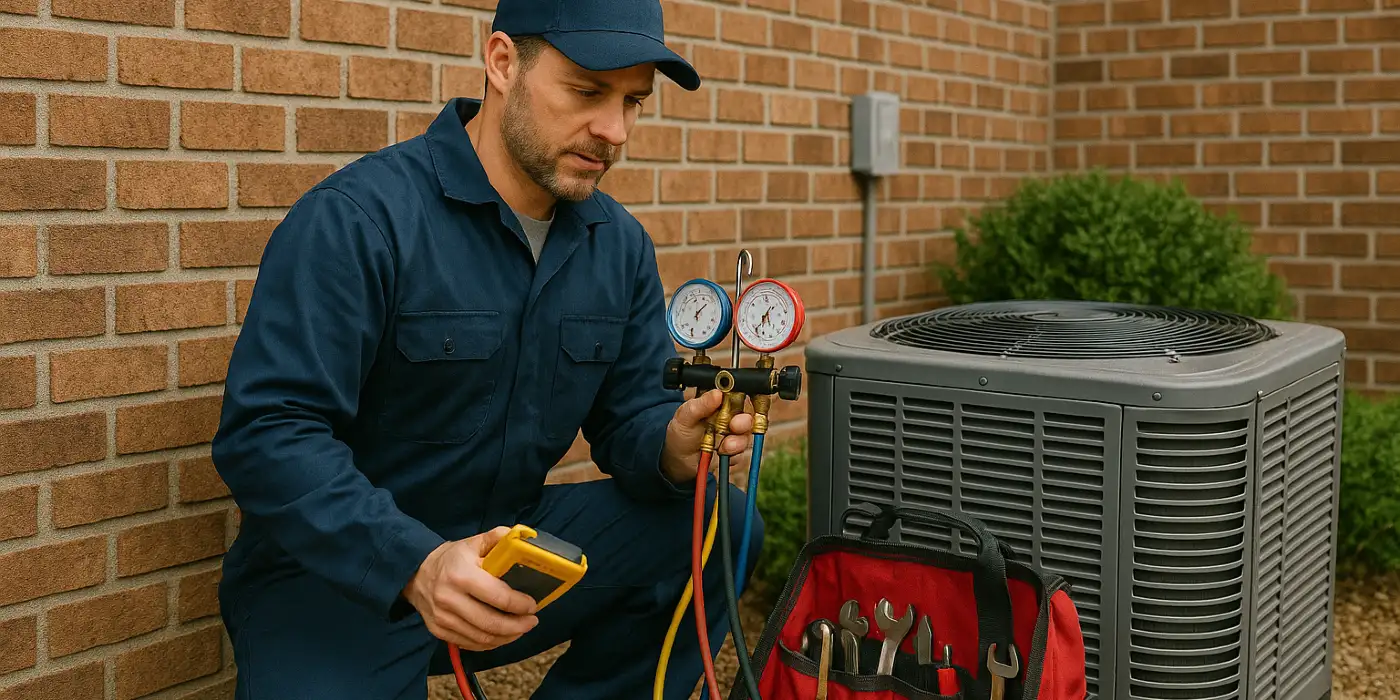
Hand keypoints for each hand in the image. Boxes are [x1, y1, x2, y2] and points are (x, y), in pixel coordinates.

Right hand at [402, 526, 539, 650]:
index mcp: (461, 575)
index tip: (533, 605)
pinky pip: (470, 643)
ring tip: (521, 629)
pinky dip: (490, 643)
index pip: (497, 596)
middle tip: (532, 621)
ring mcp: (443, 618)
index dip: (519, 604)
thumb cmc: (451, 558)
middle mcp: (449, 599)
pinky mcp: (439, 631)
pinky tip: (502, 635)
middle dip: (518, 626)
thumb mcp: (473, 543)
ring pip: (482, 638)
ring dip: (507, 637)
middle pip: (491, 623)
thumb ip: (498, 538)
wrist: (415, 573)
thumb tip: (524, 537)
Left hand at [661, 389, 753, 484]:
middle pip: (749, 416)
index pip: (740, 397)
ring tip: (724, 447)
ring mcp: (734, 435)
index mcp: (721, 403)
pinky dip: (734, 455)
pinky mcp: (736, 453)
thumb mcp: (685, 415)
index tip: (736, 406)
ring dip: (738, 442)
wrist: (678, 459)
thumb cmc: (682, 432)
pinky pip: (743, 454)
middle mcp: (731, 418)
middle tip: (734, 426)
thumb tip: (717, 393)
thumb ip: (701, 404)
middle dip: (744, 422)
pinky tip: (722, 454)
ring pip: (747, 437)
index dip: (742, 401)